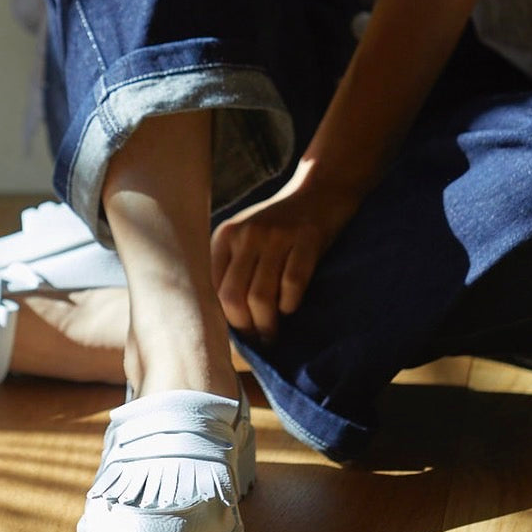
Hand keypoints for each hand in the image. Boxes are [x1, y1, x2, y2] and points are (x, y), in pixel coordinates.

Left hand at [210, 164, 359, 342]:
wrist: (319, 191)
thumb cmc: (279, 225)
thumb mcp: (246, 238)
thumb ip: (231, 268)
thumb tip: (223, 317)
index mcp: (225, 236)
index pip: (212, 288)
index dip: (222, 318)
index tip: (236, 333)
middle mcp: (246, 235)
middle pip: (233, 297)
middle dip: (244, 326)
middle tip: (256, 340)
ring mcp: (276, 236)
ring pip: (261, 296)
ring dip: (267, 324)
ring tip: (272, 335)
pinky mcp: (307, 239)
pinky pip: (293, 284)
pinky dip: (290, 305)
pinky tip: (290, 309)